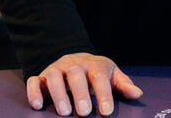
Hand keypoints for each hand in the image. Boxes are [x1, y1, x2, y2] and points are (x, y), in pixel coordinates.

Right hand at [26, 52, 141, 115]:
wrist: (75, 58)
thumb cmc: (95, 72)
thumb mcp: (111, 75)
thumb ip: (123, 84)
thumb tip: (137, 94)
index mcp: (94, 65)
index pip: (99, 77)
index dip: (103, 94)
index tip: (106, 111)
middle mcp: (74, 65)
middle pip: (76, 75)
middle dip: (79, 94)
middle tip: (83, 112)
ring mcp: (56, 70)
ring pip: (54, 77)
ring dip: (58, 94)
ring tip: (63, 112)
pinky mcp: (41, 76)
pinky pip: (34, 81)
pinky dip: (33, 92)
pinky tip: (37, 106)